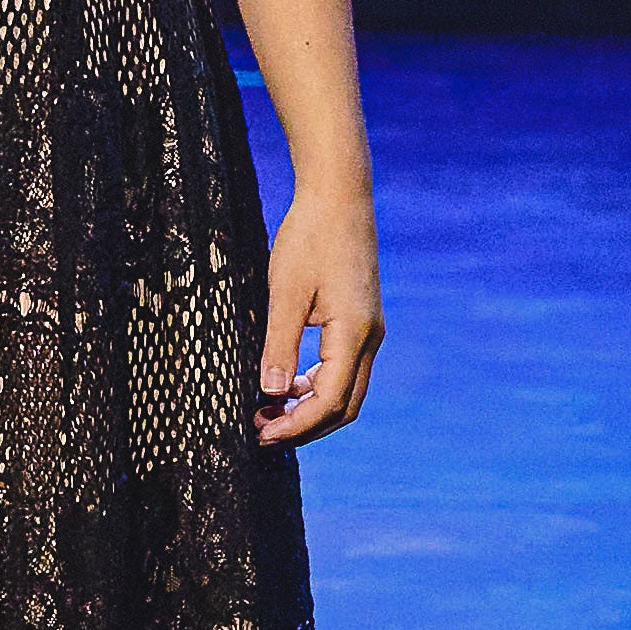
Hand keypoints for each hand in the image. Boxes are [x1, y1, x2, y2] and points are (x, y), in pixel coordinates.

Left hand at [254, 182, 379, 444]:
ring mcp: (369, 330)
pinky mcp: (360, 321)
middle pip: (343, 406)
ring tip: (269, 411)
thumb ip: (279, 344)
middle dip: (304, 427)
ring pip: (346, 390)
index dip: (295, 425)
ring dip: (310, 409)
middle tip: (262, 432)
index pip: (328, 401)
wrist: (339, 196)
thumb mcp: (286, 291)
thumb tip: (272, 393)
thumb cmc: (309, 236)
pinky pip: (344, 369)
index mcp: (354, 333)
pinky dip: (317, 386)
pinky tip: (288, 384)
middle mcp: (369, 338)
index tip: (261, 433)